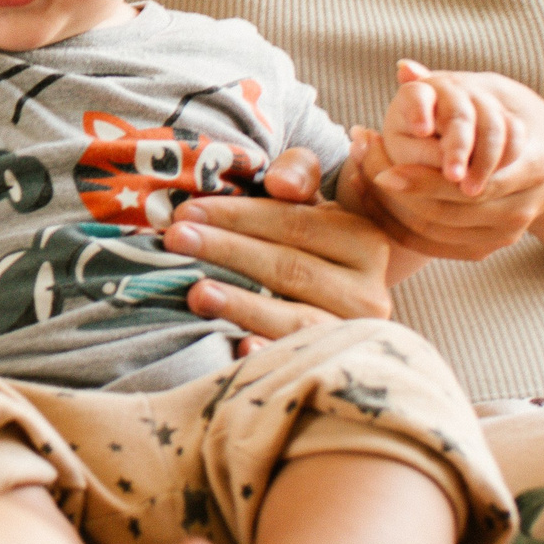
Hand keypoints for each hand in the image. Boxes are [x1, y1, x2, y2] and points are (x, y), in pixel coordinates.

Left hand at [161, 145, 397, 352]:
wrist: (336, 304)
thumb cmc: (308, 246)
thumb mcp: (311, 204)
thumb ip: (298, 174)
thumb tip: (280, 184)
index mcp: (364, 242)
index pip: (296, 224)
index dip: (239, 216)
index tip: (187, 212)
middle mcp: (368, 292)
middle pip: (290, 268)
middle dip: (228, 251)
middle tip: (175, 240)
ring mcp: (352, 335)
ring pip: (297, 318)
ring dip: (244, 305)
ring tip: (197, 293)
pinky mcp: (336, 368)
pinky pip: (300, 360)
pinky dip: (270, 353)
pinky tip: (240, 348)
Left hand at [360, 59, 543, 260]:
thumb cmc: (509, 120)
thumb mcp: (489, 96)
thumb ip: (443, 85)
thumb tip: (403, 68)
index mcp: (533, 166)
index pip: (467, 182)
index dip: (419, 175)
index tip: (378, 155)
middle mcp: (522, 207)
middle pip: (448, 210)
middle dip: (398, 190)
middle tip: (361, 163)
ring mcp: (506, 232)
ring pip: (436, 230)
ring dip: (390, 207)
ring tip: (358, 175)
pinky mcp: (488, 247)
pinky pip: (434, 246)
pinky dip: (398, 227)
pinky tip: (371, 201)